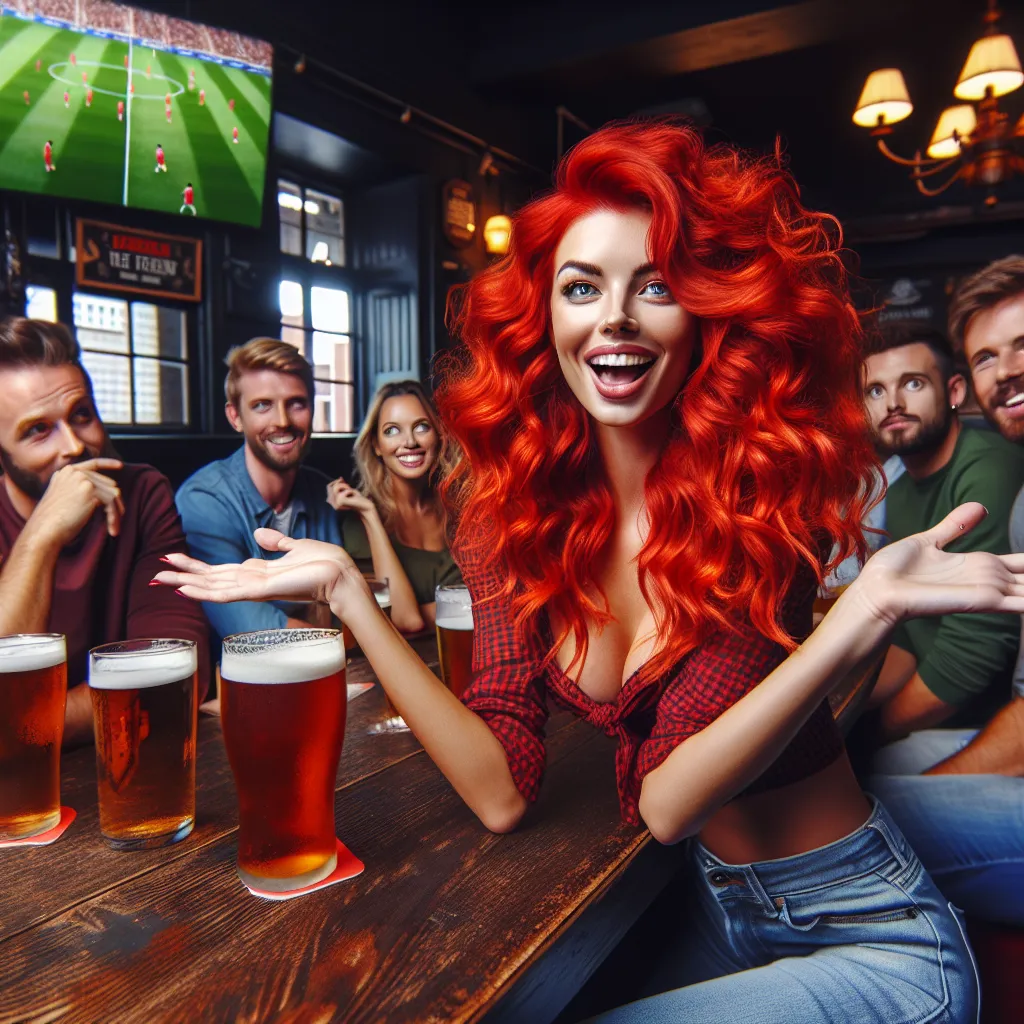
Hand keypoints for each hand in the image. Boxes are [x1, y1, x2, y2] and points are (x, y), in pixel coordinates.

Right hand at [27, 458, 123, 545]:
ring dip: (115, 514)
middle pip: (108, 484)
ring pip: (113, 495)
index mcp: (66, 472)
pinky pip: (112, 503)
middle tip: (116, 521)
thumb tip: (112, 490)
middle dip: (115, 504)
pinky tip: (112, 529)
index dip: (108, 464)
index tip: (120, 465)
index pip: (93, 464)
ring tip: (114, 527)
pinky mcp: (89, 490)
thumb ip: (80, 489)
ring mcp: (82, 479)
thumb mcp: (65, 498)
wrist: (44, 530)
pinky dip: (114, 517)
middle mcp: (75, 472)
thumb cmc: (54, 522)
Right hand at [153, 528, 369, 611]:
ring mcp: (254, 588)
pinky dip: (206, 591)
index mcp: (258, 572)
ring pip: (213, 587)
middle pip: (210, 579)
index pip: (220, 570)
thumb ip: (276, 542)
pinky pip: (228, 593)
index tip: (174, 559)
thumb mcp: (295, 547)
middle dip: (183, 576)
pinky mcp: (261, 591)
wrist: (341, 574)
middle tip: (155, 574)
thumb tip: (258, 533)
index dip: (197, 566)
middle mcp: (252, 582)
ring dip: (186, 583)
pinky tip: (186, 589)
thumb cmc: (324, 563)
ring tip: (160, 580)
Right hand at [326, 477, 375, 515]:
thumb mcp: (348, 490)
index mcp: (333, 502)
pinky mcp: (340, 502)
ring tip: (351, 491)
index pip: (328, 487)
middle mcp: (333, 503)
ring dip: (344, 486)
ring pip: (335, 487)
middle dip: (341, 484)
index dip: (335, 481)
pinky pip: (342, 490)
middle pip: (330, 487)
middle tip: (349, 487)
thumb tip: (340, 478)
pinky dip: (348, 490)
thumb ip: (342, 485)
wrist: (365, 506)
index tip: (342, 480)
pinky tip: (353, 495)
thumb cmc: (357, 498)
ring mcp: (335, 503)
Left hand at [849, 503, 1023, 625]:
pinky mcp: (980, 600)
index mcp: (977, 565)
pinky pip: (1021, 601)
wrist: (876, 590)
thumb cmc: (895, 571)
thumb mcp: (930, 541)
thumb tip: (981, 507)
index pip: (1022, 564)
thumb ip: (956, 527)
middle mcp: (987, 579)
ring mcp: (987, 591)